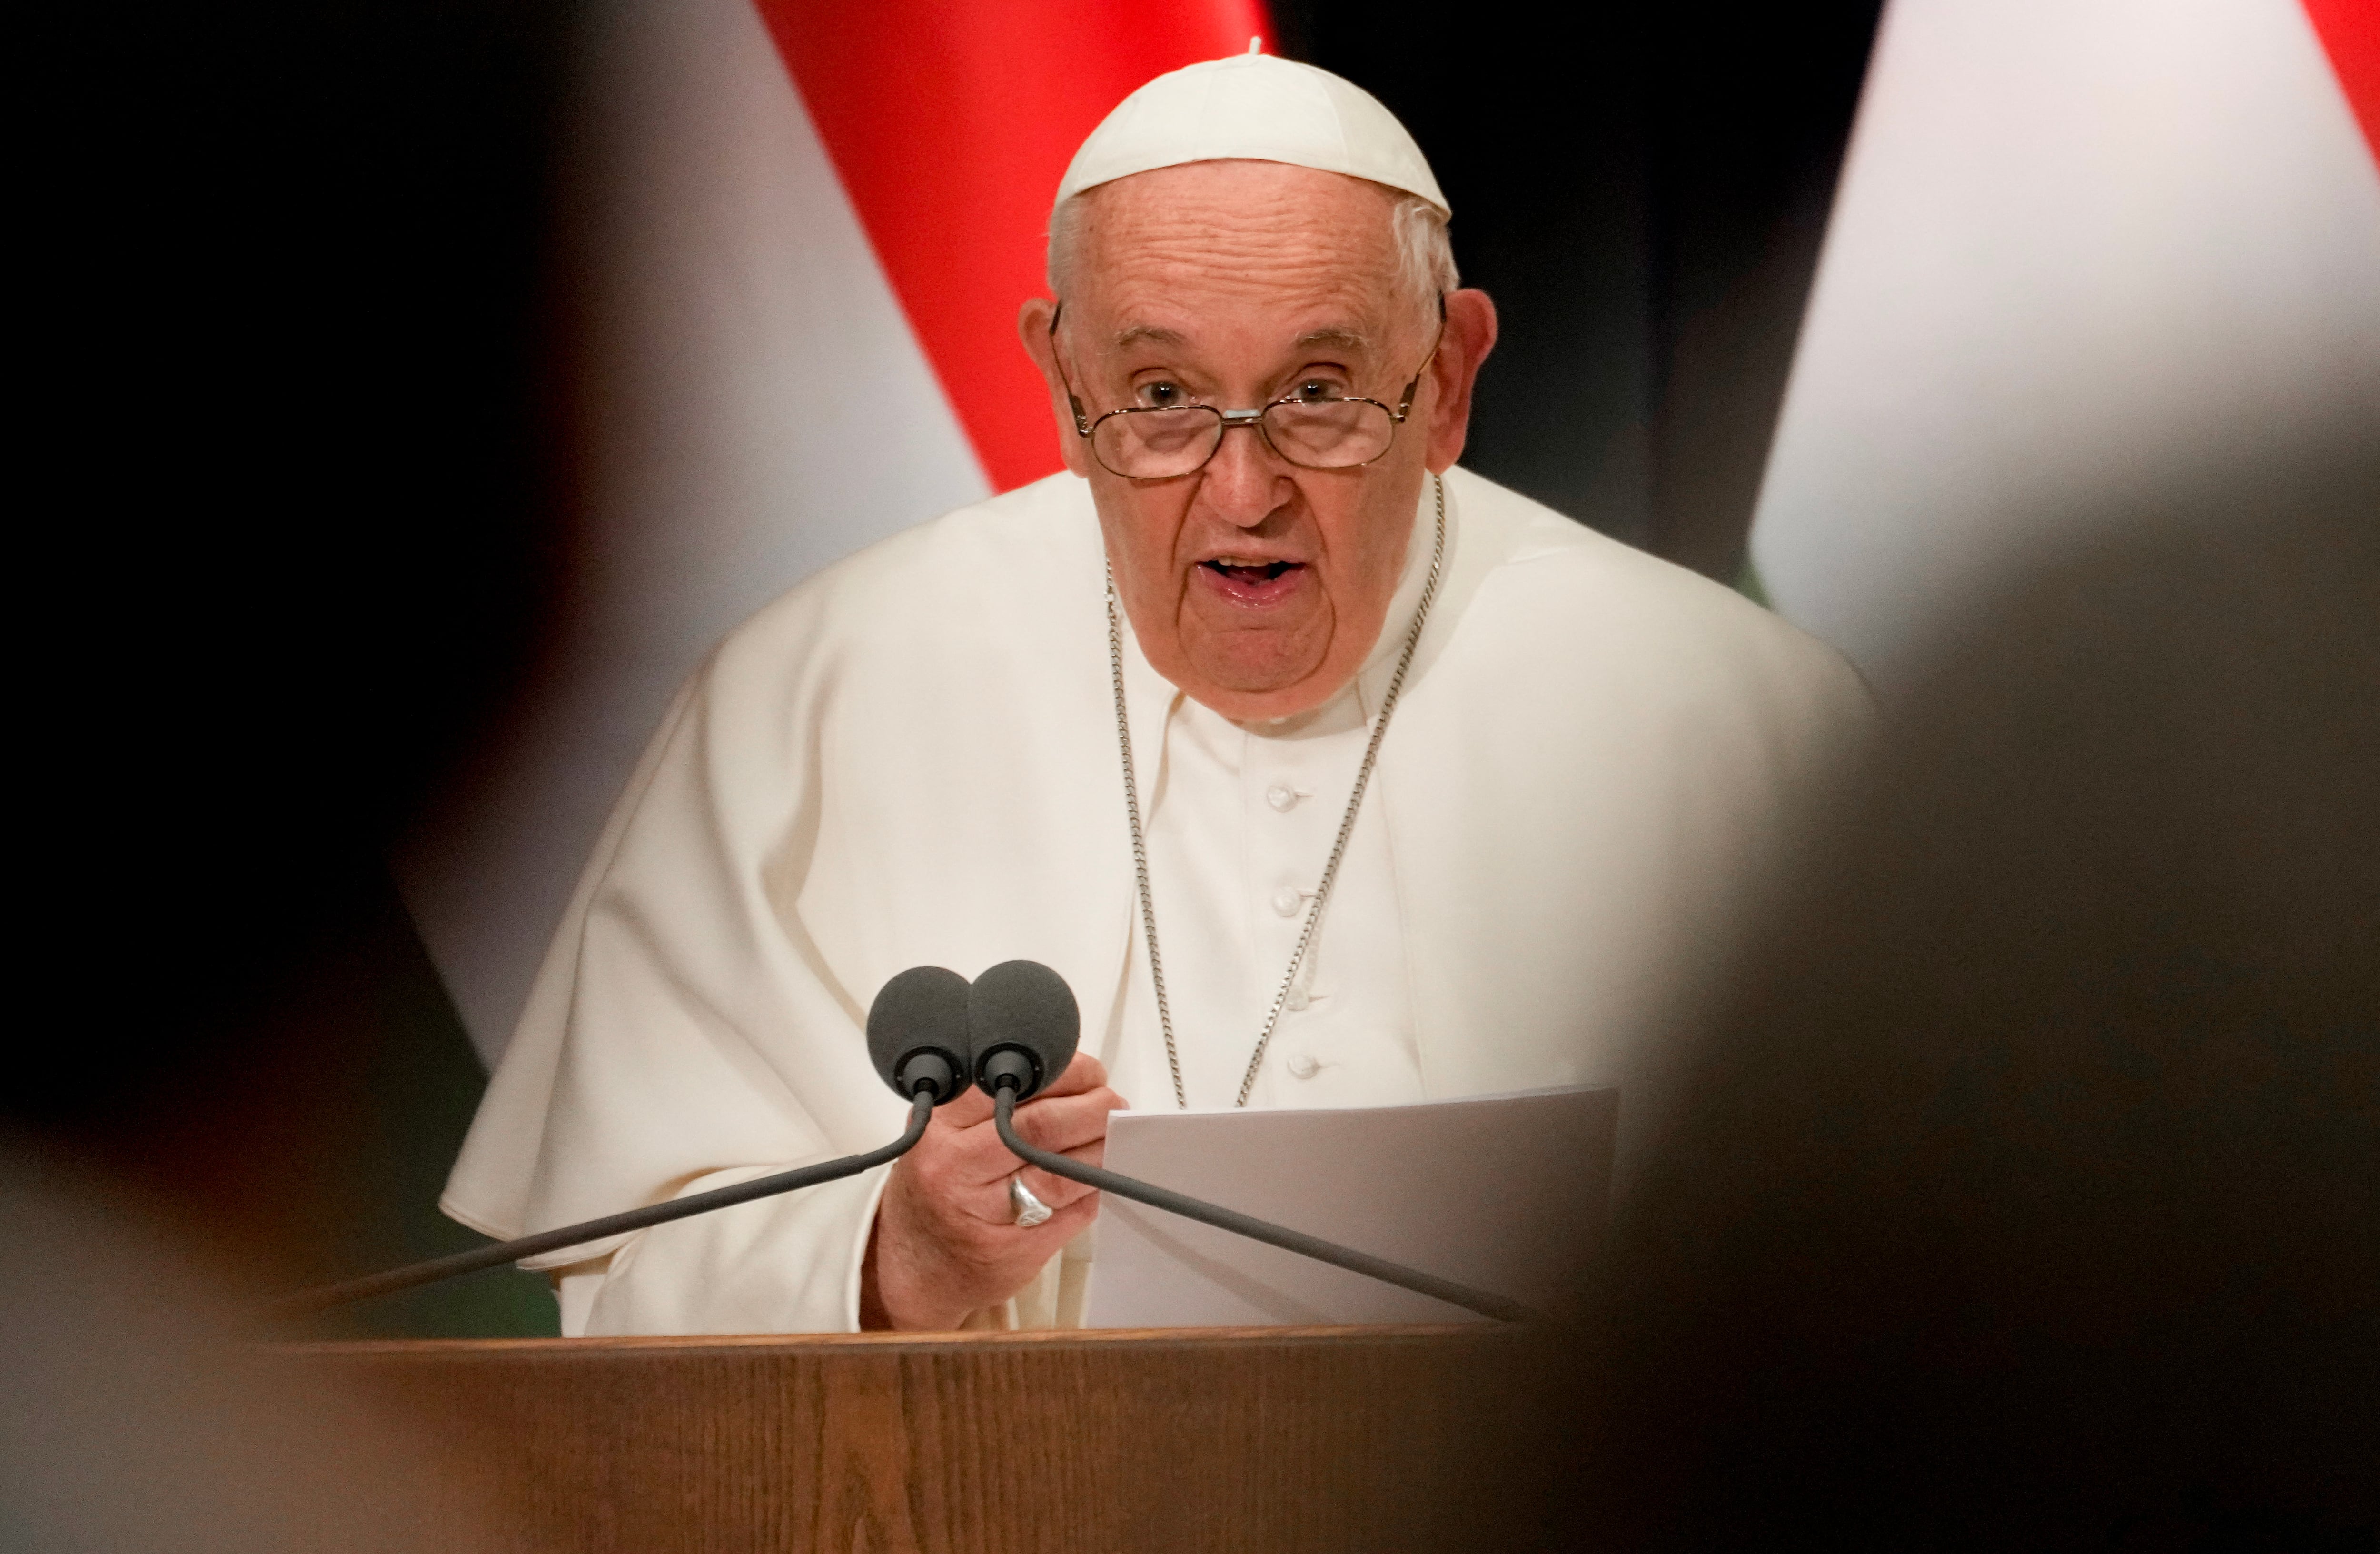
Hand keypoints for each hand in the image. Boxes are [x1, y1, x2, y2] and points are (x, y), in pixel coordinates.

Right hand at [860, 1052, 1124, 1329]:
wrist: (912, 1267)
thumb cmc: (935, 1189)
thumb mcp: (941, 1132)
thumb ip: (990, 1104)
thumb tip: (1070, 1078)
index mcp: (940, 1125)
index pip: (1012, 1084)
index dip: (1065, 1074)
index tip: (1088, 1074)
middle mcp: (956, 1167)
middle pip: (1042, 1125)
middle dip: (1093, 1109)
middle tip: (1112, 1103)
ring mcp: (985, 1212)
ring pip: (1062, 1172)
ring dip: (1102, 1149)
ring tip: (1112, 1137)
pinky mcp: (1015, 1249)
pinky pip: (1072, 1211)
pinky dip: (1095, 1188)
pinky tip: (1101, 1175)